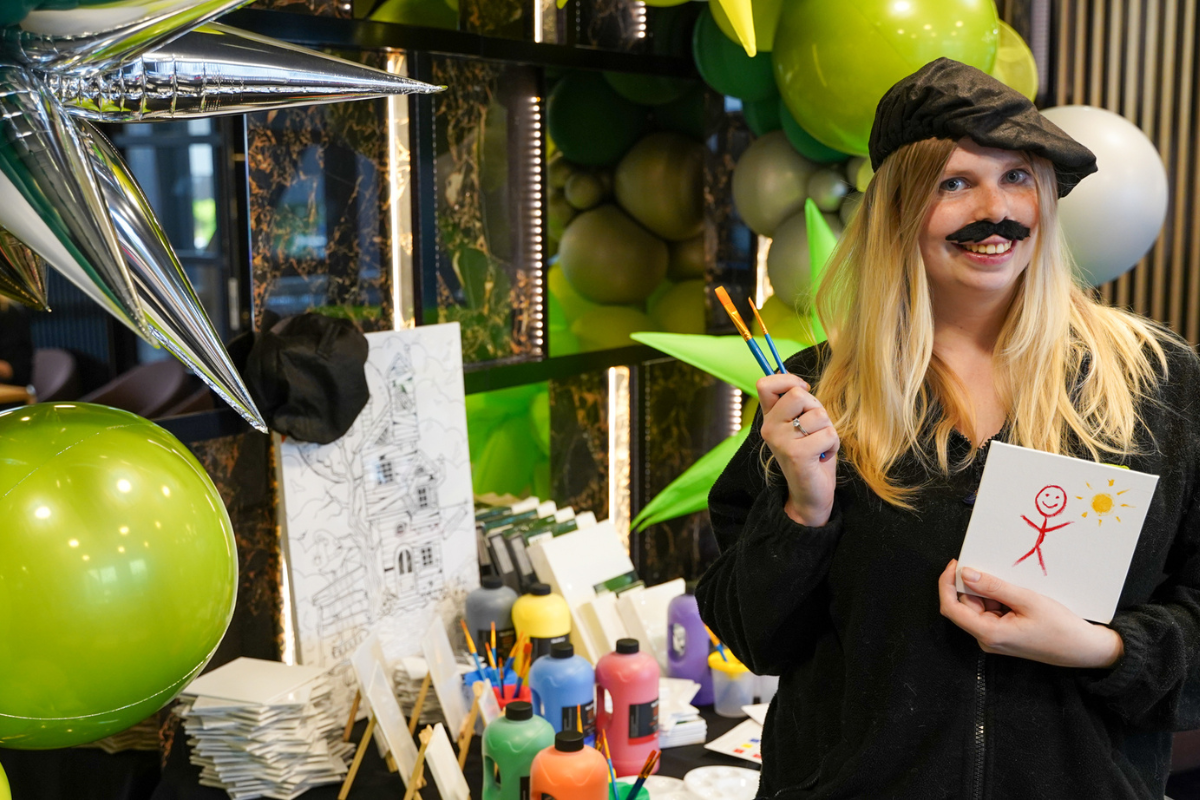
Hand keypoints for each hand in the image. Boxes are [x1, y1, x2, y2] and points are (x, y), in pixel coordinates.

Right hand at [756, 373, 838, 526]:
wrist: (809, 494)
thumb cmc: (811, 455)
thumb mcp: (802, 425)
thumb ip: (798, 405)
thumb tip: (800, 385)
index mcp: (769, 417)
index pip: (765, 384)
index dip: (788, 380)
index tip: (803, 392)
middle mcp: (769, 428)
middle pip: (798, 394)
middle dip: (816, 408)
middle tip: (815, 429)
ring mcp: (781, 441)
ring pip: (818, 414)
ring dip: (828, 429)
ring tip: (819, 445)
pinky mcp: (796, 454)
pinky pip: (828, 434)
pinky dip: (833, 444)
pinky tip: (823, 456)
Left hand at [938, 560, 1123, 668]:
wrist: (1085, 650)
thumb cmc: (1061, 628)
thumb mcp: (1027, 600)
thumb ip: (994, 587)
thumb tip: (966, 573)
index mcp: (989, 634)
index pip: (951, 608)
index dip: (947, 584)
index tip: (956, 564)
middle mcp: (987, 639)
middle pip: (964, 605)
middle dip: (974, 585)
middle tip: (993, 567)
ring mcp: (995, 638)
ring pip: (978, 607)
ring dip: (988, 591)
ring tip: (1013, 584)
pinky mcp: (1003, 634)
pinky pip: (991, 612)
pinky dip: (997, 598)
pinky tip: (1016, 593)